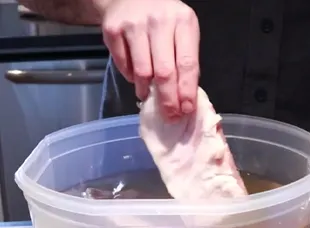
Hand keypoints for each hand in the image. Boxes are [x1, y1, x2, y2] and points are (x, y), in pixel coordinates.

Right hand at [101, 0, 199, 117]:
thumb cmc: (163, 21)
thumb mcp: (182, 33)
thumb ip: (185, 62)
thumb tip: (185, 99)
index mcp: (183, 21)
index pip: (187, 64)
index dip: (186, 91)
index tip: (186, 110)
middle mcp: (159, 20)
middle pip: (164, 72)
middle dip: (167, 100)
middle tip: (169, 115)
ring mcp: (134, 24)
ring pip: (142, 72)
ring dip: (146, 90)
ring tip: (147, 94)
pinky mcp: (113, 30)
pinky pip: (123, 66)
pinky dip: (130, 77)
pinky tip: (135, 75)